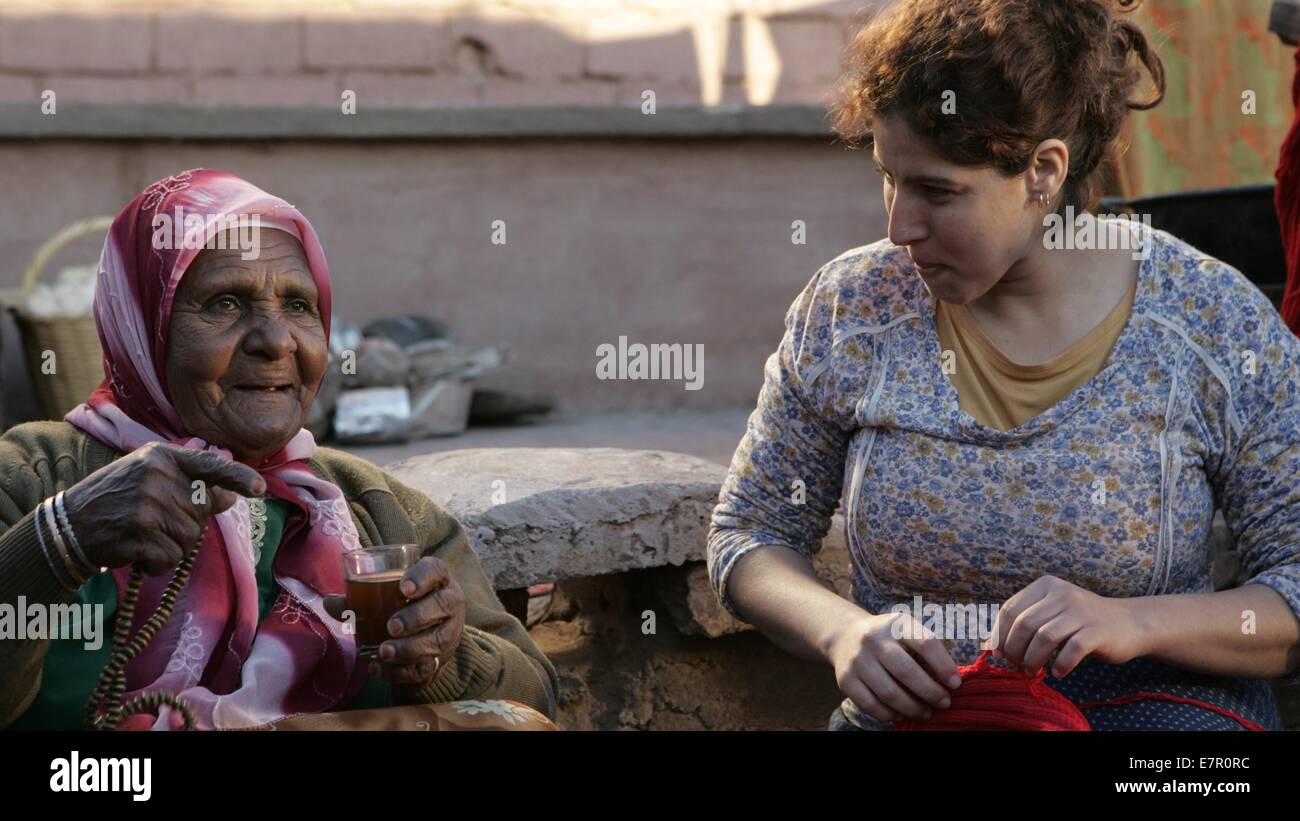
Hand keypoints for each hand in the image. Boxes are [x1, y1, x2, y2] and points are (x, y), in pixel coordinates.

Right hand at [63, 441, 265, 575]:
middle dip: (186, 523)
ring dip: (170, 545)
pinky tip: (136, 553)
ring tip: (142, 534)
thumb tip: (232, 495)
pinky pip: (172, 559)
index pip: (210, 465)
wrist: (68, 525)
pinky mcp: (140, 534)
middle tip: (154, 521)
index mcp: (162, 456)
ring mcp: (149, 504)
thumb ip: (188, 480)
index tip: (260, 489)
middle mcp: (157, 475)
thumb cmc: (115, 498)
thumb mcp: (148, 474)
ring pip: (190, 538)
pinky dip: (157, 564)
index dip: (238, 477)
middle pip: (203, 511)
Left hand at [325, 555, 465, 686]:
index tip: (403, 588)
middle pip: (441, 606)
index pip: (436, 571)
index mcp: (437, 580)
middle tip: (392, 626)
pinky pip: (425, 667)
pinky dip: (399, 671)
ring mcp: (449, 632)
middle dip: (416, 617)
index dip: (422, 578)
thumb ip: (360, 597)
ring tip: (384, 651)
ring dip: (410, 648)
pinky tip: (378, 668)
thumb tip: (329, 602)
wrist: (429, 633)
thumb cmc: (405, 605)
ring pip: (437, 641)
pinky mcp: (441, 659)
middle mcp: (450, 603)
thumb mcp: (388, 595)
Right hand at [824, 610, 962, 723]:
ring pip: (889, 693)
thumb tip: (949, 684)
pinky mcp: (845, 680)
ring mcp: (857, 660)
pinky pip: (871, 705)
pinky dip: (890, 714)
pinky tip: (902, 714)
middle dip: (930, 693)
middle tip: (944, 703)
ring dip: (913, 708)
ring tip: (926, 712)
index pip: (925, 643)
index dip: (944, 666)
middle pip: (907, 672)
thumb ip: (927, 653)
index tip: (956, 684)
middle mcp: (874, 639)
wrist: (846, 636)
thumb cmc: (889, 639)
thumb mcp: (907, 632)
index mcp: (896, 624)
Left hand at [986, 574, 1147, 678]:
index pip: (1009, 609)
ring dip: (1033, 660)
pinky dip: (1060, 665)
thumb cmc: (1082, 623)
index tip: (999, 655)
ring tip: (1033, 672)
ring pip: (1043, 637)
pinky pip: (1070, 650)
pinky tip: (1058, 673)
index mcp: (1045, 586)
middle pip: (1024, 624)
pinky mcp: (1097, 631)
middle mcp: (1062, 593)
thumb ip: (1025, 623)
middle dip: (1014, 651)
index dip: (1000, 635)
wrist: (1130, 623)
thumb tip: (991, 647)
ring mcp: (1080, 611)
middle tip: (1016, 668)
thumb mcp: (1052, 613)